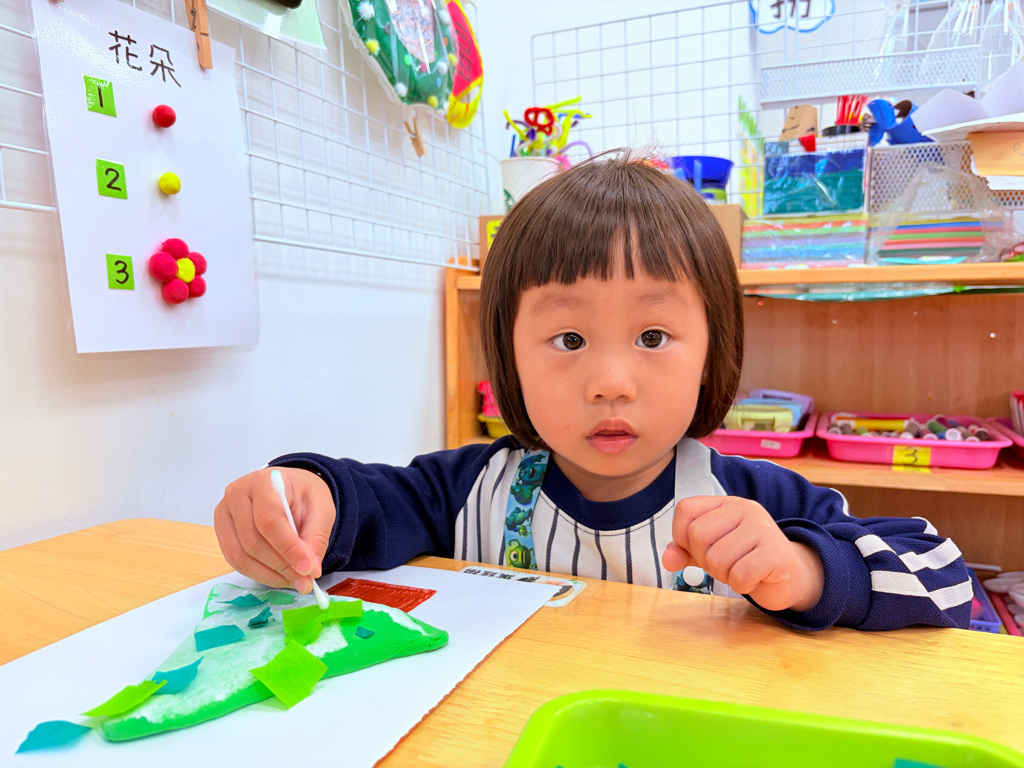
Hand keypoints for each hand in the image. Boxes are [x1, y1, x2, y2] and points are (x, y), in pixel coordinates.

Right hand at [214, 467, 334, 593]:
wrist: (288, 487)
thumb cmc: (303, 494)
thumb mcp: (322, 509)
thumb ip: (317, 538)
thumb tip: (310, 570)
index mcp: (264, 481)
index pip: (269, 520)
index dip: (288, 548)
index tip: (307, 569)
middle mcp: (237, 493)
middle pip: (253, 541)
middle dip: (281, 566)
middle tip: (305, 580)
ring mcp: (225, 511)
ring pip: (241, 555)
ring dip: (269, 574)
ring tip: (293, 579)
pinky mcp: (221, 529)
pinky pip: (234, 559)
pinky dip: (258, 573)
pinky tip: (278, 575)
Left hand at [661, 496, 824, 611]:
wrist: (790, 575)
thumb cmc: (746, 559)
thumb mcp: (711, 550)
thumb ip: (685, 551)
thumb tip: (668, 559)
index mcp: (726, 504)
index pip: (686, 510)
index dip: (682, 536)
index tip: (699, 550)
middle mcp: (744, 510)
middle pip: (698, 535)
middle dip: (704, 559)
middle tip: (725, 564)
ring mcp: (763, 529)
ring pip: (716, 558)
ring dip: (724, 575)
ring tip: (740, 570)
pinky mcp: (776, 554)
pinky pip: (739, 575)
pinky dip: (741, 585)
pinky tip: (752, 579)